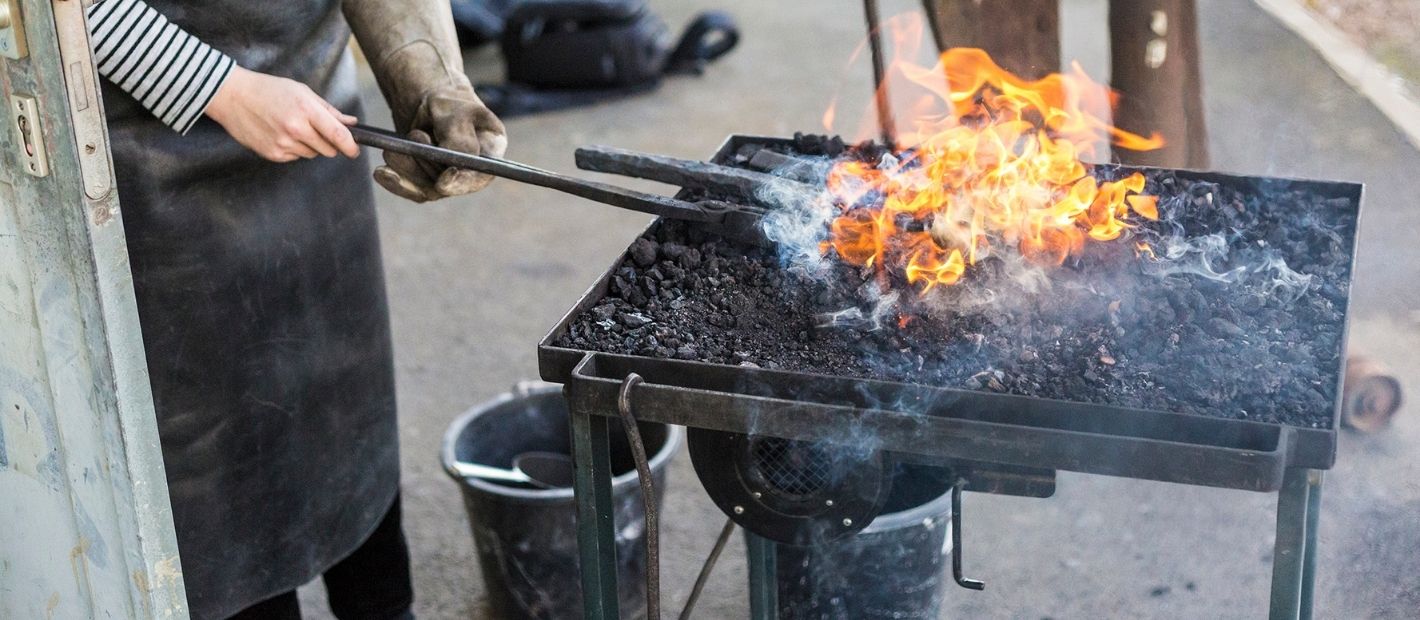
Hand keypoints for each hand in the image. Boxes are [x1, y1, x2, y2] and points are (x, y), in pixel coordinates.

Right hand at [205, 66, 359, 161]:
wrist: (233, 97)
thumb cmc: (269, 90)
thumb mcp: (302, 92)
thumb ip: (328, 110)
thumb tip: (351, 122)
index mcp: (306, 110)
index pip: (338, 135)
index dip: (350, 146)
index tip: (354, 150)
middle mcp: (296, 129)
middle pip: (329, 149)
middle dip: (329, 142)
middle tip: (315, 129)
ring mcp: (284, 143)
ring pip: (312, 154)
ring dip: (310, 145)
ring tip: (292, 127)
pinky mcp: (273, 154)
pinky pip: (295, 157)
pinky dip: (293, 149)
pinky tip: (280, 133)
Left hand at [342, 0, 506, 201]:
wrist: (422, 97)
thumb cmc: (446, 98)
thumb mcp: (455, 111)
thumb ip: (459, 139)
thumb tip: (454, 171)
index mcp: (490, 149)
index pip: (481, 176)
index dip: (463, 183)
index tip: (441, 182)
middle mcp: (471, 167)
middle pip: (451, 184)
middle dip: (426, 166)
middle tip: (415, 136)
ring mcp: (448, 175)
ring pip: (428, 188)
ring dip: (407, 170)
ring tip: (393, 149)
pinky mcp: (427, 178)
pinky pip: (412, 188)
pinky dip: (396, 181)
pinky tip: (381, 173)